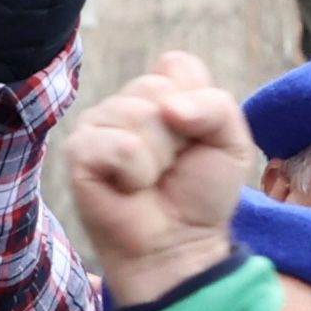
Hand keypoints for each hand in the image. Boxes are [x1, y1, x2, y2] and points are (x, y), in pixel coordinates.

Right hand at [62, 56, 259, 309]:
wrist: (179, 245)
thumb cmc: (200, 195)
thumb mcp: (231, 144)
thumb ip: (217, 106)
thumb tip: (169, 107)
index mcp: (159, 92)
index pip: (177, 66)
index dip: (197, 105)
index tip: (195, 141)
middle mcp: (124, 102)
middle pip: (158, 88)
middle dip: (179, 136)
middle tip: (172, 167)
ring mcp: (97, 123)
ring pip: (140, 116)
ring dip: (159, 159)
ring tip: (151, 180)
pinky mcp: (79, 152)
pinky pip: (120, 146)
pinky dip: (136, 173)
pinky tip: (129, 188)